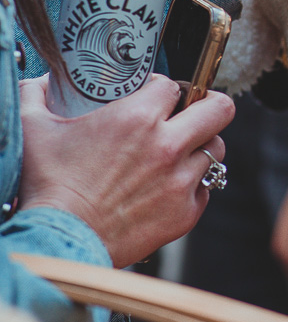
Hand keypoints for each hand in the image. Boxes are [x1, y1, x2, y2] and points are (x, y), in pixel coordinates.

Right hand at [18, 75, 235, 267]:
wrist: (61, 240)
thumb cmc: (47, 187)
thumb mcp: (33, 128)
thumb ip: (36, 95)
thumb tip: (41, 82)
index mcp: (138, 118)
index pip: (173, 86)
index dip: (165, 87)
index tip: (156, 95)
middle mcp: (168, 147)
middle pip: (220, 110)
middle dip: (209, 104)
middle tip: (195, 110)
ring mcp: (182, 182)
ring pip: (216, 149)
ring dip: (202, 145)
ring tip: (182, 150)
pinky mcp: (187, 212)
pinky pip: (205, 188)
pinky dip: (193, 183)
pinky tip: (170, 185)